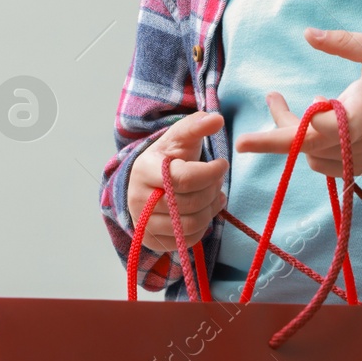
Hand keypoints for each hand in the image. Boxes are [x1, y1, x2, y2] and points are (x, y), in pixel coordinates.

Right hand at [128, 111, 228, 251]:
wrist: (147, 182)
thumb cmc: (168, 158)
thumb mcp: (180, 138)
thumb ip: (197, 126)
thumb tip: (216, 119)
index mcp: (144, 170)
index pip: (184, 178)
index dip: (211, 172)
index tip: (222, 163)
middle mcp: (138, 200)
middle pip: (190, 203)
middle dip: (213, 190)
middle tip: (218, 179)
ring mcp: (143, 224)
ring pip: (191, 224)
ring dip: (211, 209)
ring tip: (215, 194)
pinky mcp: (152, 241)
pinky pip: (187, 241)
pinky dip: (202, 226)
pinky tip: (204, 210)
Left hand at [234, 28, 361, 179]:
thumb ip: (343, 43)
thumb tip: (307, 34)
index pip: (325, 126)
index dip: (288, 130)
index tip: (250, 132)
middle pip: (308, 147)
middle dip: (273, 141)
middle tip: (241, 141)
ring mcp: (360, 158)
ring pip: (310, 154)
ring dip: (289, 131)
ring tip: (278, 100)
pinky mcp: (357, 168)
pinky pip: (320, 162)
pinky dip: (306, 144)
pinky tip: (311, 117)